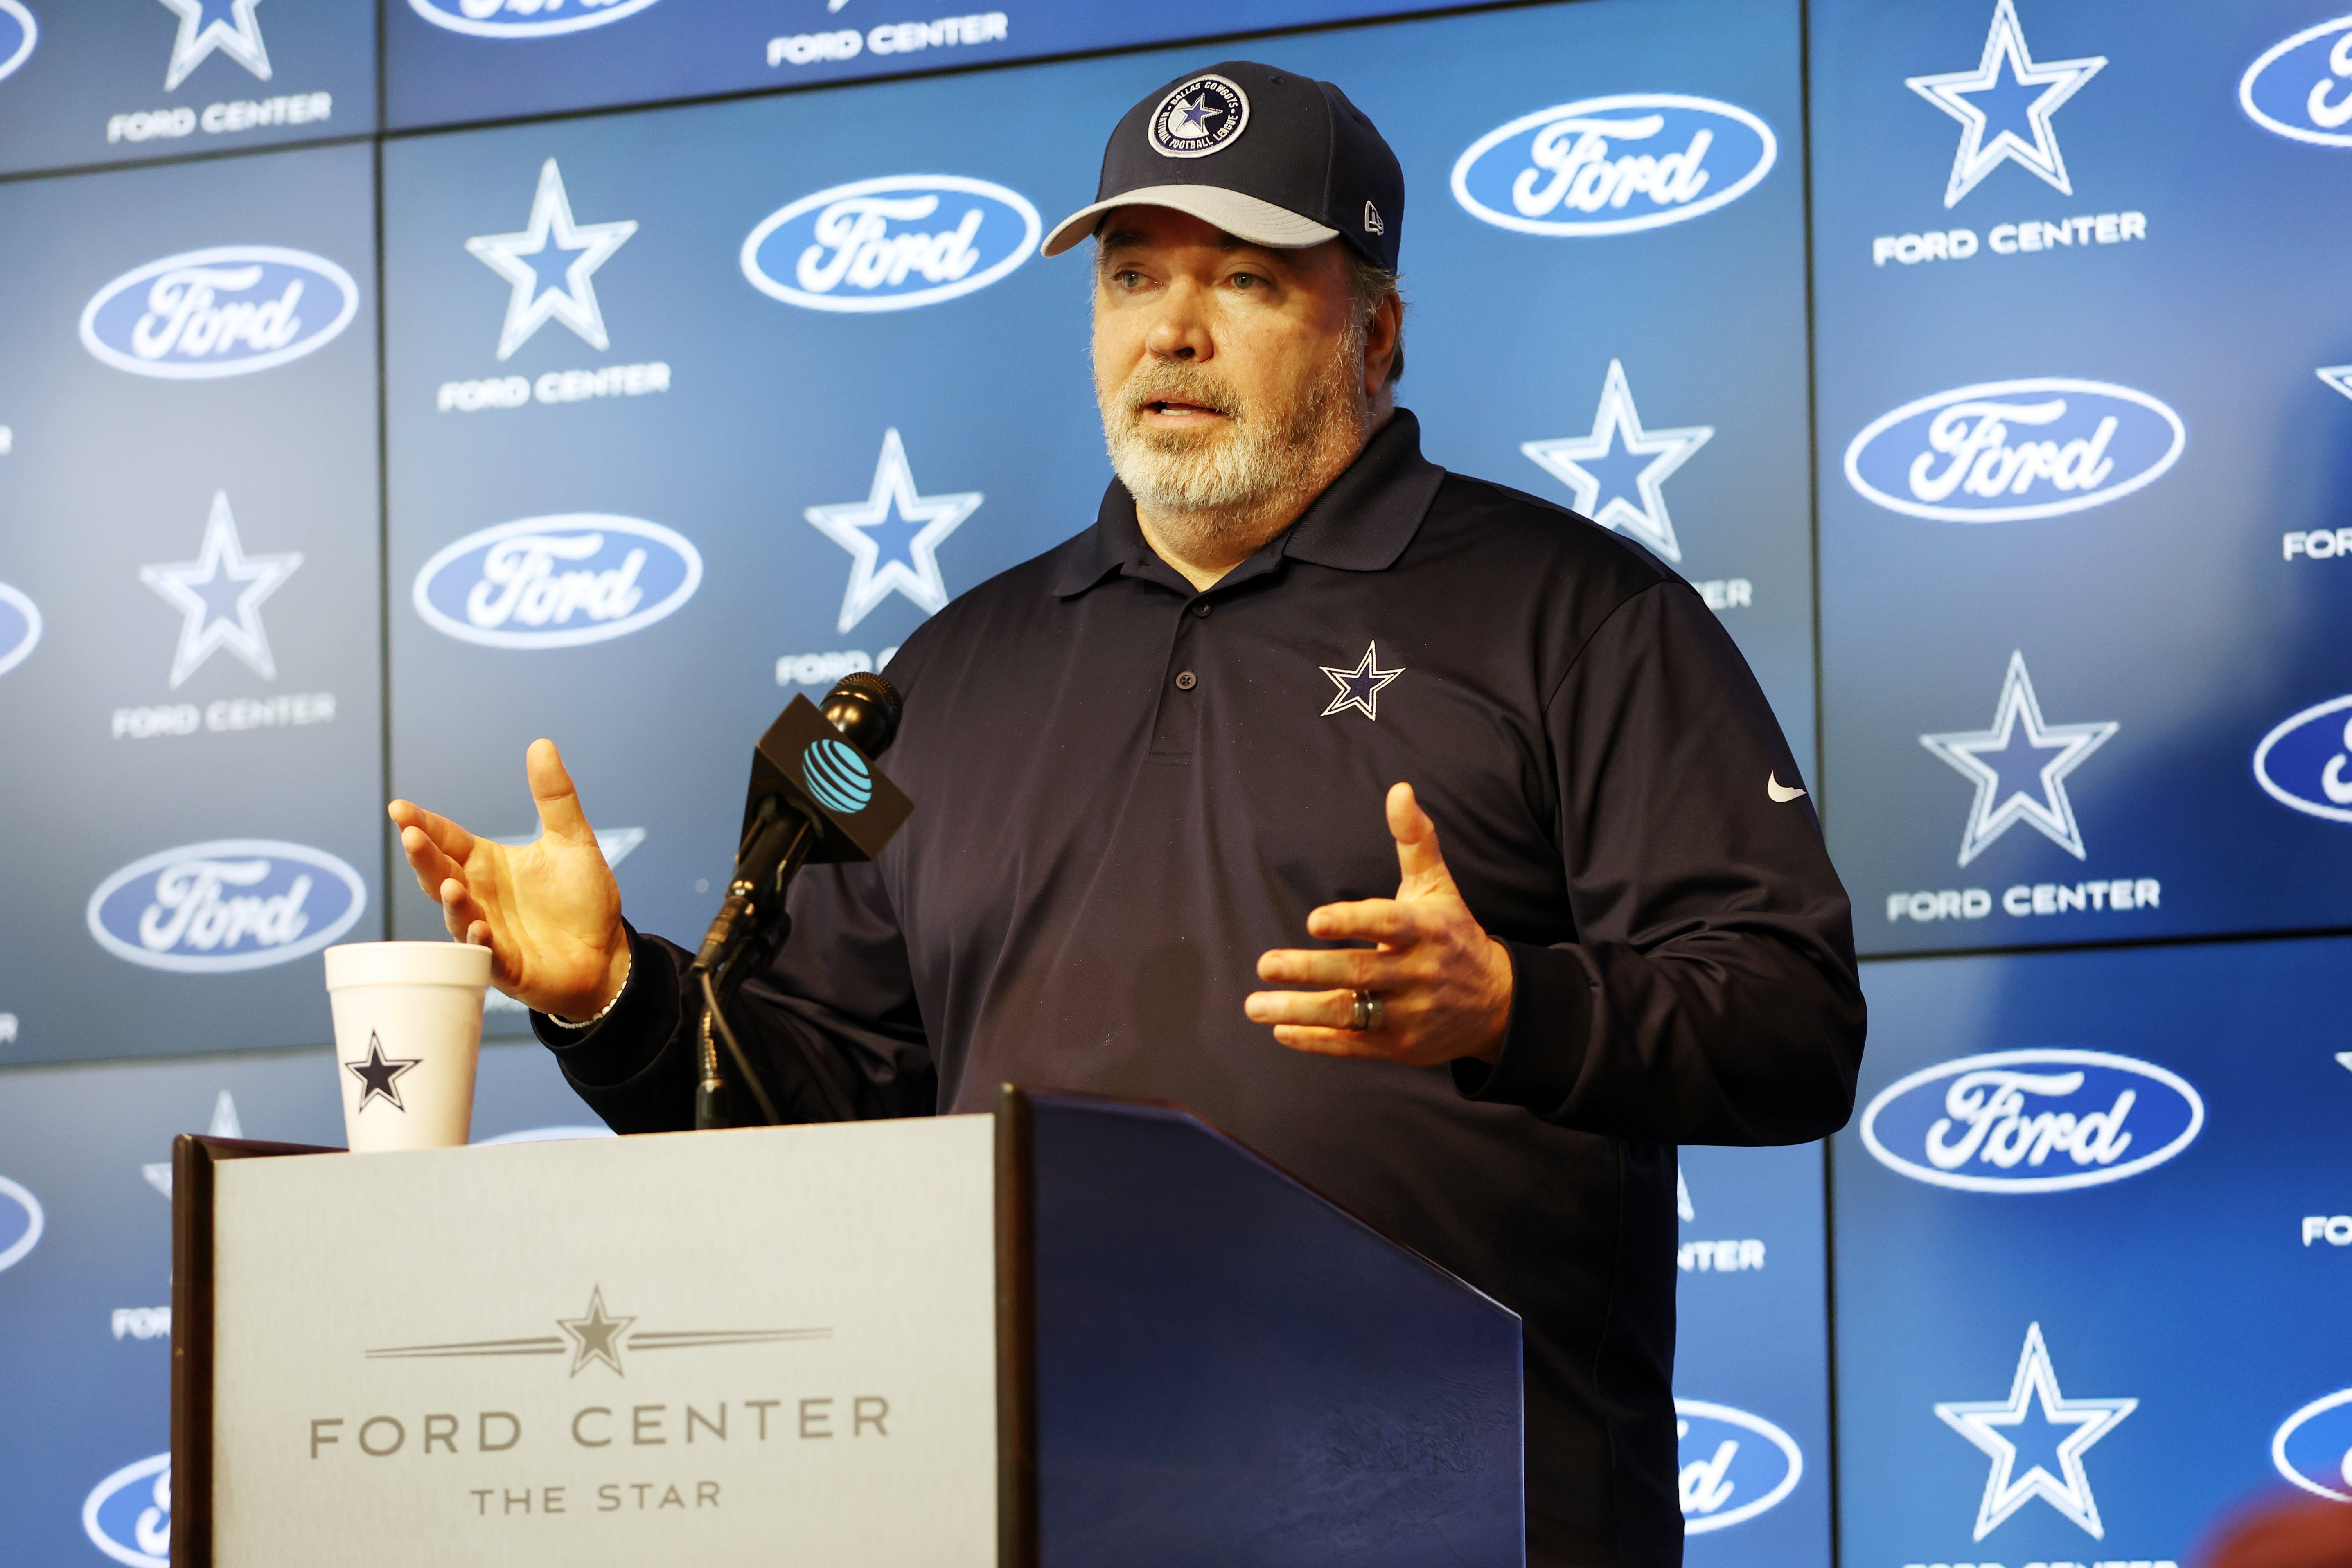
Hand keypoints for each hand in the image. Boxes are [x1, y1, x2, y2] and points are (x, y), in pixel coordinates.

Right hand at [387, 739, 630, 1019]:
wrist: (607, 951)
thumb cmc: (582, 899)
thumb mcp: (572, 840)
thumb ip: (554, 796)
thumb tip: (542, 744)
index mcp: (487, 865)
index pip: (448, 839)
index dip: (425, 824)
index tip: (401, 808)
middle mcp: (479, 896)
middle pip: (440, 874)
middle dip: (423, 857)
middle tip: (410, 835)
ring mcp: (488, 932)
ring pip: (457, 915)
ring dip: (451, 900)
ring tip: (449, 884)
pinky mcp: (506, 965)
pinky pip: (486, 955)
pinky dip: (480, 943)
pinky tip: (480, 929)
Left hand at [1246, 782, 1512, 1067]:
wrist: (1496, 1002)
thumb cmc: (1452, 935)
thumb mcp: (1438, 886)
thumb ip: (1415, 840)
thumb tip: (1399, 790)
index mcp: (1425, 930)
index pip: (1387, 924)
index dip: (1351, 922)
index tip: (1314, 921)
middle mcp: (1418, 973)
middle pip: (1359, 974)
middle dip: (1309, 970)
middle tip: (1265, 965)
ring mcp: (1409, 1014)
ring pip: (1350, 1015)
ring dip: (1301, 1011)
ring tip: (1255, 1005)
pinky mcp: (1400, 1047)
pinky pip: (1354, 1046)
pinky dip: (1317, 1041)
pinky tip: (1282, 1031)